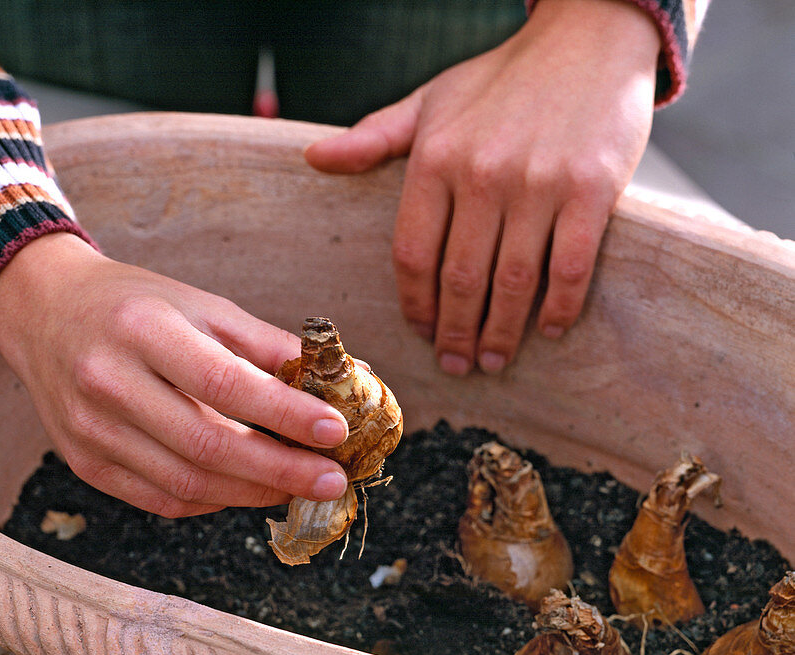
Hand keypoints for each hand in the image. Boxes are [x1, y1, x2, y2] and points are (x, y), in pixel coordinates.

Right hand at [0, 233, 350, 516]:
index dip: (285, 414)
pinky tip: (245, 489)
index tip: (336, 430)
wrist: (43, 312)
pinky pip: (161, 499)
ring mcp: (90, 430)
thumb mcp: (199, 304)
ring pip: (186, 482)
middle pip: (206, 445)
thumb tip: (341, 380)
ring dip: (253, 492)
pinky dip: (213, 500)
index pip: (224, 383)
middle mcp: (108, 382)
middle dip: (280, 470)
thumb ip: (266, 345)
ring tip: (297, 486)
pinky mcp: (85, 464)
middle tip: (332, 480)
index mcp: (141, 329)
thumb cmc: (132, 304)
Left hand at [305, 0, 660, 374]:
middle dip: (455, 335)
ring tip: (493, 362)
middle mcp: (482, 175)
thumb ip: (373, 139)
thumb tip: (312, 157)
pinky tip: (550, 329)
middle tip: (457, 365)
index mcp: (435, 160)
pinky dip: (560, 308)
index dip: (416, 305)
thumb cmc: (501, 79)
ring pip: (512, 284)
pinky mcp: (593, 189)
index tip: (423, 332)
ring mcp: (539, 184)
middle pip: (460, 280)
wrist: (588, 37)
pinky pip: (571, 267)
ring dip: (501, 334)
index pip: (412, 255)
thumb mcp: (429, 102)